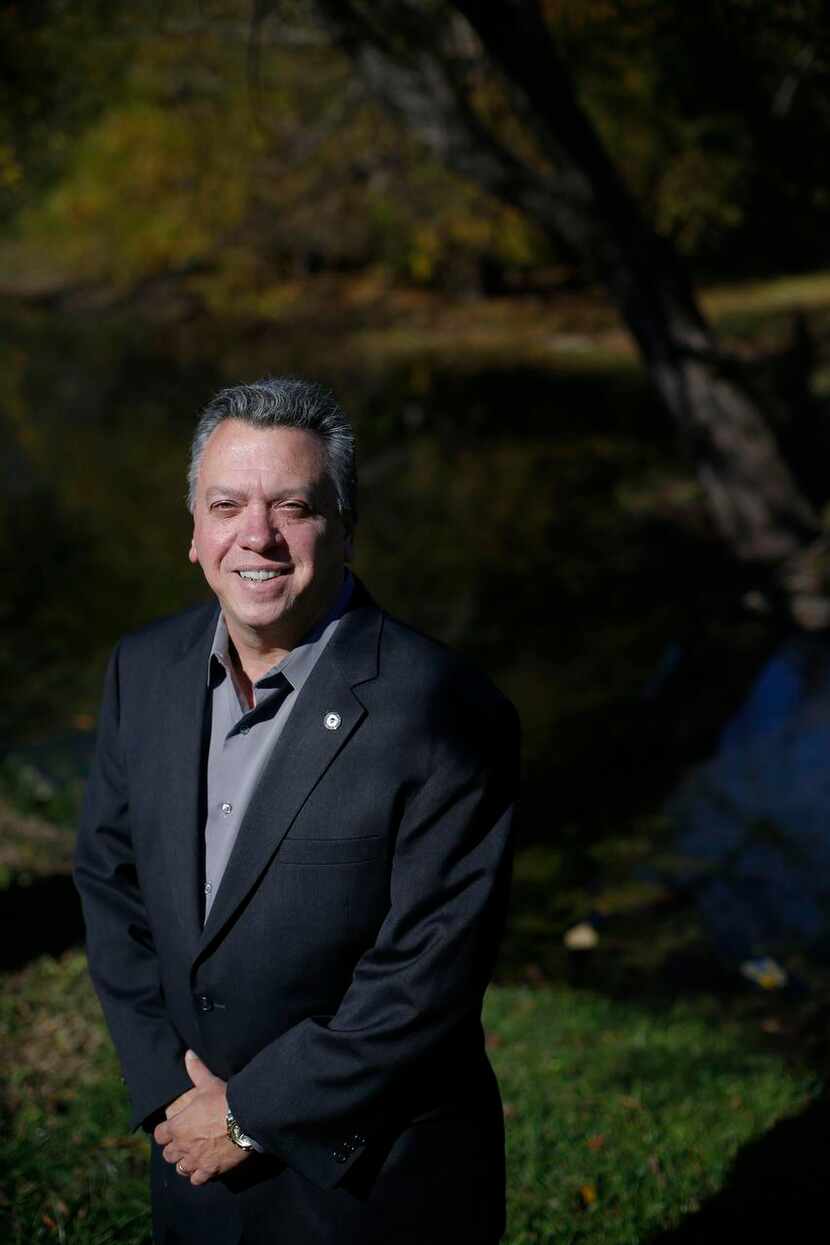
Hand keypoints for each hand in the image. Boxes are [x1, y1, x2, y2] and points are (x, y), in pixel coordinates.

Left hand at [153, 1050, 250, 1185]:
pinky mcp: (209, 1170)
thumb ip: (195, 1070)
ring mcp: (195, 1160)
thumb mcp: (208, 1083)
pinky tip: (205, 1167)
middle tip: (185, 1142)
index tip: (172, 1129)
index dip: (165, 1132)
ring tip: (194, 1156)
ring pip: (181, 1169)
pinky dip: (199, 1175)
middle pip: (168, 1155)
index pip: (160, 1135)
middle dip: (175, 1149)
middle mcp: (182, 1146)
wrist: (245, 1119)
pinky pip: (196, 1179)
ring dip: (185, 1163)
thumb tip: (188, 1054)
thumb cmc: (223, 1100)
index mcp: (177, 1126)